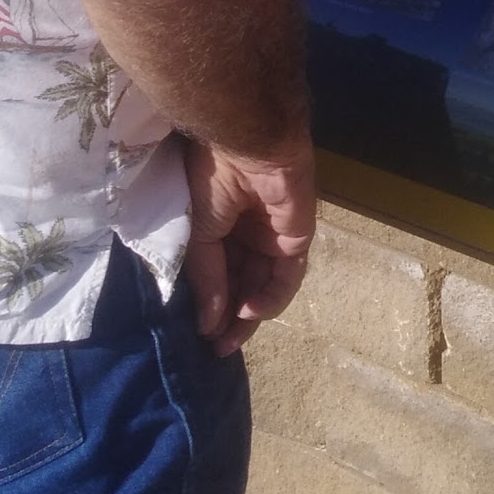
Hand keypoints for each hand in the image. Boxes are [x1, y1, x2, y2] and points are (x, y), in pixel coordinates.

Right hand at [184, 132, 316, 354]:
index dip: (208, 305)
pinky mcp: (296, 238)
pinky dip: (270, 298)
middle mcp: (245, 234)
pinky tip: (249, 311)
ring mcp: (272, 237)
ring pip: (262, 286)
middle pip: (240, 285)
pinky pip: (286, 276)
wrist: (250, 144)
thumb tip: (206, 325)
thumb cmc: (215, 177)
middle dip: (228, 318)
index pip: (216, 274)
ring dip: (247, 316)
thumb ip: (206, 277)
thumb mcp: (198, 232)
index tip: (197, 336)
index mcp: (219, 226)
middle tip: (216, 350)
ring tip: (229, 341)